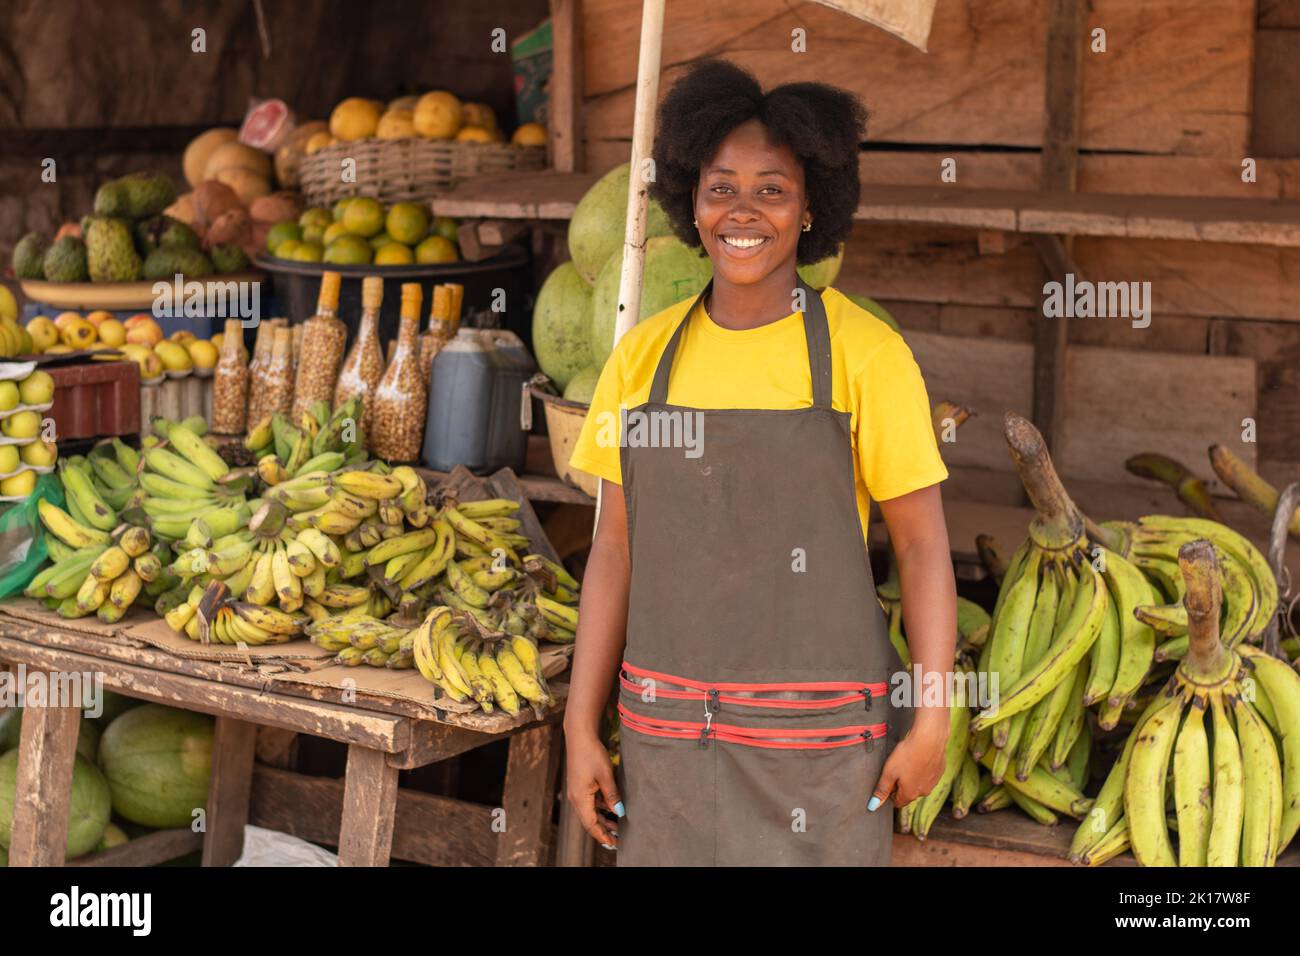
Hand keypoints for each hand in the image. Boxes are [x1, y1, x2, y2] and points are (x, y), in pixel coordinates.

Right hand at [564, 729, 623, 847]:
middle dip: (603, 831)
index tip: (613, 844)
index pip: (591, 824)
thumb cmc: (591, 754)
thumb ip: (612, 795)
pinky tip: (612, 808)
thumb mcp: (605, 775)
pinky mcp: (581, 784)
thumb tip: (619, 812)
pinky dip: (601, 808)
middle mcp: (576, 797)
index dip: (602, 836)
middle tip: (617, 841)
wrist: (579, 736)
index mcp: (580, 798)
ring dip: (603, 819)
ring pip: (591, 811)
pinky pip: (590, 802)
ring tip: (618, 827)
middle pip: (590, 820)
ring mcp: (577, 791)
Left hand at [869, 710, 949, 809]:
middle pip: (909, 794)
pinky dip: (922, 770)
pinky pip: (928, 775)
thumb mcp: (889, 772)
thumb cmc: (909, 754)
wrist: (929, 739)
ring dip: (913, 777)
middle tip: (897, 769)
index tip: (889, 782)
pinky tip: (918, 759)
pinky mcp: (939, 772)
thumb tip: (874, 805)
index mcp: (910, 794)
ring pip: (919, 784)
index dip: (891, 793)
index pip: (897, 802)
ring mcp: (933, 782)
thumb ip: (882, 789)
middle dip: (901, 785)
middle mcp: (923, 792)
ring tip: (908, 762)